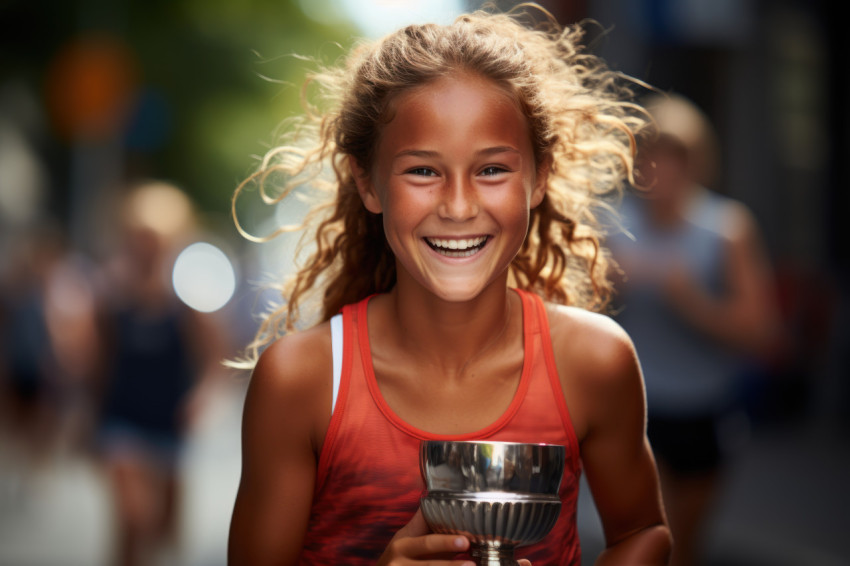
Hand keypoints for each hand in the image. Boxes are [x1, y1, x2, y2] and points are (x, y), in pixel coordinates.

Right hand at [377, 509, 530, 565]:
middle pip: (429, 564)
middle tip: (471, 559)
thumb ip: (422, 521)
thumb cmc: (399, 555)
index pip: (427, 543)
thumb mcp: (405, 536)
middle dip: (451, 564)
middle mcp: (400, 562)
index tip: (465, 541)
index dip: (446, 542)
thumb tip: (436, 494)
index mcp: (402, 545)